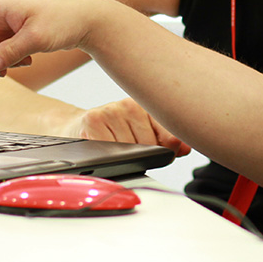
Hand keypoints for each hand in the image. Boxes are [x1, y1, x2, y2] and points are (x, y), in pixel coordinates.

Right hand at [0, 0, 115, 75]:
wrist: (88, 16)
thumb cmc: (65, 18)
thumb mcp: (38, 37)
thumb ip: (12, 52)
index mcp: (1, 4)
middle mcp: (0, 11)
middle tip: (4, 71)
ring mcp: (7, 22)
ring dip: (0, 60)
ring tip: (25, 62)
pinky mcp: (15, 31)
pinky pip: (1, 49)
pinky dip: (10, 59)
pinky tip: (29, 60)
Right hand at [64, 98, 191, 155]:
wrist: (77, 129)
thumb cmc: (114, 134)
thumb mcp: (143, 134)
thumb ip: (168, 140)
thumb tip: (185, 147)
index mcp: (147, 105)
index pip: (170, 133)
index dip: (169, 148)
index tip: (164, 150)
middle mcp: (130, 104)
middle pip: (151, 145)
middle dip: (145, 155)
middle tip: (130, 149)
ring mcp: (111, 110)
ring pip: (132, 149)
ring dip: (125, 157)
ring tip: (115, 148)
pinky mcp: (93, 119)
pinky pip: (111, 150)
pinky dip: (109, 156)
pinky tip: (104, 147)